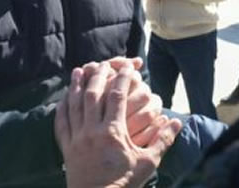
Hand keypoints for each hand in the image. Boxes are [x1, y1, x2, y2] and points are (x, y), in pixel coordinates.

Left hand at [55, 62, 181, 187]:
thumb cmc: (124, 185)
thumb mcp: (147, 163)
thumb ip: (162, 140)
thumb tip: (178, 121)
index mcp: (113, 132)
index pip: (117, 97)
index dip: (122, 78)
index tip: (128, 67)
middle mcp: (92, 132)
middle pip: (93, 94)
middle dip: (98, 75)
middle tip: (104, 63)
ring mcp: (77, 139)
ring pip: (74, 105)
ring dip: (76, 85)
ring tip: (79, 70)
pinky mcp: (66, 149)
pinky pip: (61, 123)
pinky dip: (62, 108)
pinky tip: (63, 99)